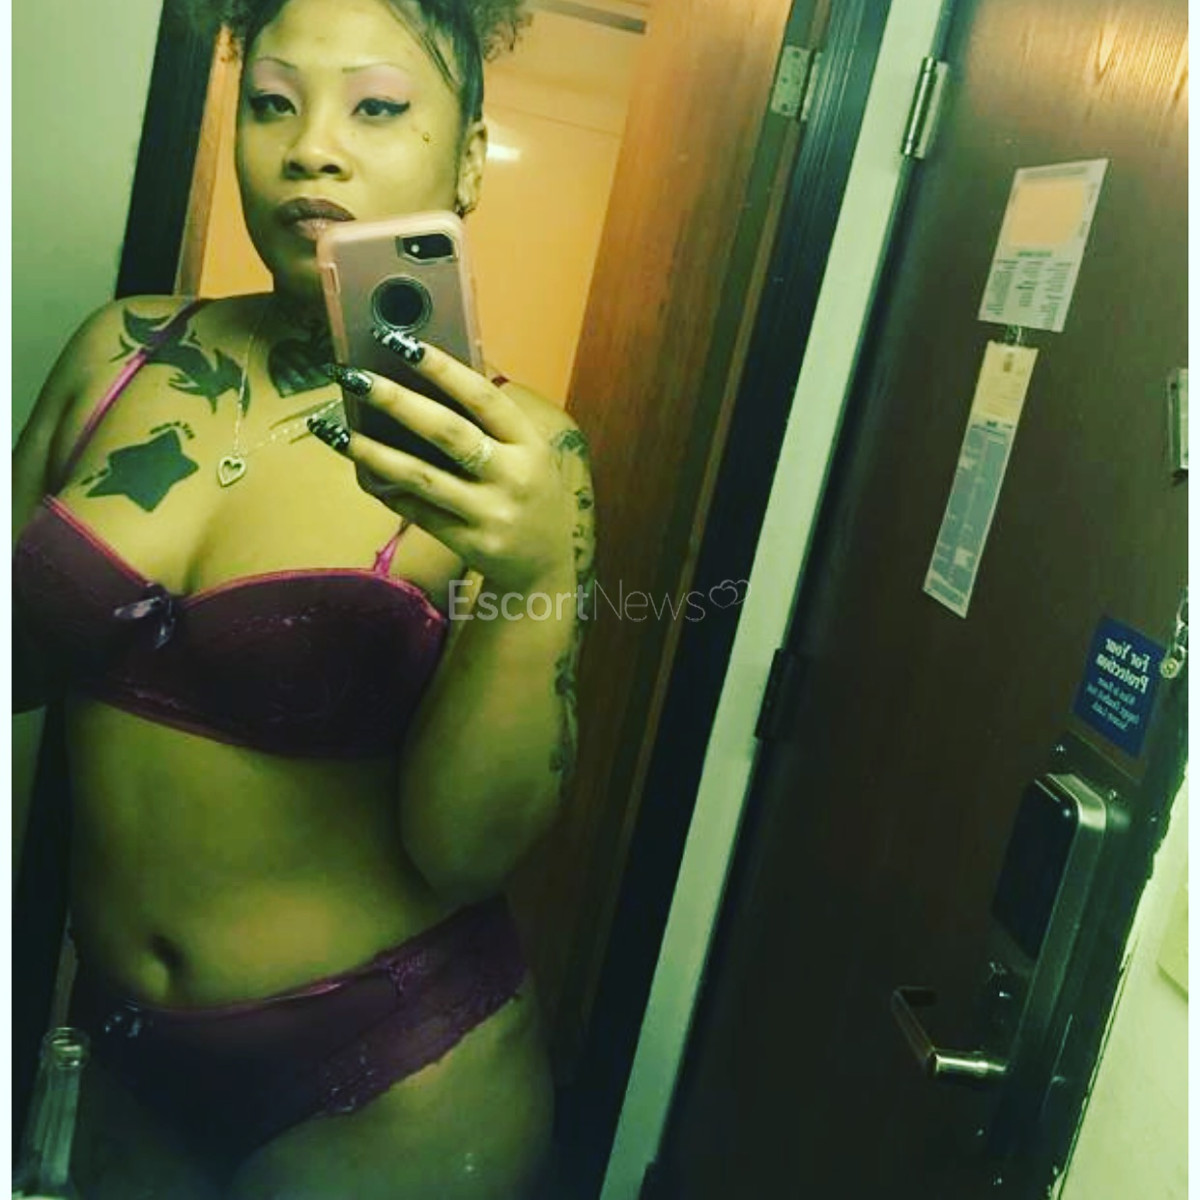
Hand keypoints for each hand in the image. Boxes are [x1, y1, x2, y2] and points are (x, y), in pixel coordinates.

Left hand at [313, 340, 576, 593]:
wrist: (546, 567)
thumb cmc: (531, 495)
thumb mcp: (529, 453)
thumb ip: (493, 419)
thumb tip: (443, 364)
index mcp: (528, 443)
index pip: (482, 397)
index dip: (442, 368)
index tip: (400, 342)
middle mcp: (512, 476)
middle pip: (448, 432)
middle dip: (395, 401)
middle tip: (352, 377)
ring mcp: (490, 513)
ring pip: (422, 477)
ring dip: (373, 451)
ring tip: (334, 430)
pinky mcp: (469, 543)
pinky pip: (417, 511)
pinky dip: (387, 490)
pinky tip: (361, 472)